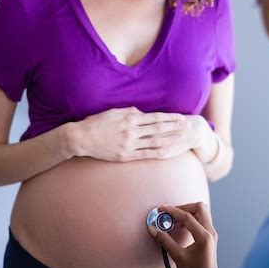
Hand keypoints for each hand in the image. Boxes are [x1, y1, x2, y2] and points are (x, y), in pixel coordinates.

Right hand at [66, 107, 188, 161]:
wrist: (80, 138)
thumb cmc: (96, 123)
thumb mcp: (113, 112)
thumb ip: (128, 111)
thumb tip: (142, 113)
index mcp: (129, 118)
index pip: (155, 117)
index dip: (169, 117)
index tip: (180, 117)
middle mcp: (131, 131)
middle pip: (158, 129)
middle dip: (174, 128)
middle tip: (187, 127)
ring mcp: (129, 145)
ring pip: (154, 142)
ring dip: (170, 140)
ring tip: (182, 139)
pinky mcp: (125, 156)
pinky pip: (145, 155)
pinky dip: (158, 153)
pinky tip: (168, 152)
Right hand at [148, 201, 221, 267]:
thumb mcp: (178, 257)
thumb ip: (165, 241)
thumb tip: (153, 229)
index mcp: (203, 236)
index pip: (187, 216)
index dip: (172, 211)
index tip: (161, 209)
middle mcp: (210, 231)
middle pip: (199, 207)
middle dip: (183, 207)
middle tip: (170, 214)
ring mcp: (211, 233)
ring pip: (201, 212)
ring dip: (187, 212)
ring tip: (174, 219)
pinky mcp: (209, 236)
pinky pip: (201, 219)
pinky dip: (191, 218)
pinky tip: (180, 226)